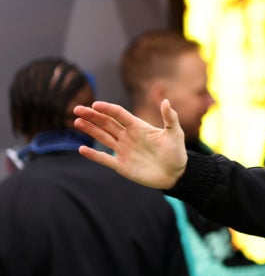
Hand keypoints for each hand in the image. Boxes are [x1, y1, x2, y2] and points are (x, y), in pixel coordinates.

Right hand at [73, 99, 187, 189]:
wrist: (176, 174)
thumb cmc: (177, 153)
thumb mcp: (175, 133)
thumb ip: (170, 118)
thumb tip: (166, 101)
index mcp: (138, 127)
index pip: (118, 114)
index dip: (106, 109)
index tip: (95, 104)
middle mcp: (128, 137)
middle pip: (106, 123)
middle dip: (92, 116)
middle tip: (77, 109)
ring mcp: (123, 150)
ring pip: (102, 137)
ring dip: (90, 130)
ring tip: (76, 122)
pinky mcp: (121, 165)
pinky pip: (104, 158)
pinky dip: (93, 155)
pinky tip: (81, 149)